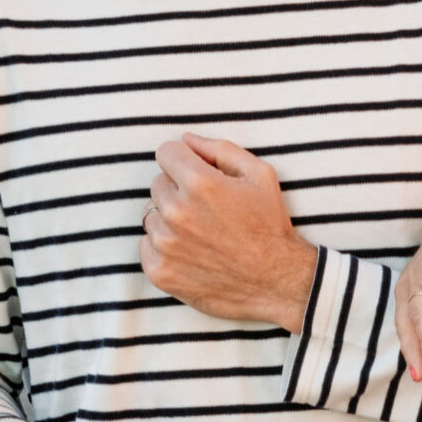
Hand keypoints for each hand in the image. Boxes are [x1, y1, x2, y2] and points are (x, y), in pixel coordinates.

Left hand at [139, 134, 316, 328]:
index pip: (166, 152)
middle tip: (206, 207)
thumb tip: (187, 139)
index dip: (183, 159)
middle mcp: (177, 212)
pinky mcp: (160, 272)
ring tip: (200, 231)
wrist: (275, 281)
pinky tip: (190, 250)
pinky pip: (145, 245)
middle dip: (178, 189)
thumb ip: (220, 150)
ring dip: (169, 219)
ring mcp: (166, 244)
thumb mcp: (259, 175)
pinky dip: (162, 246)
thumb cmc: (269, 225)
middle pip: (158, 183)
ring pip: (151, 215)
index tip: (196, 172)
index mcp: (200, 183)